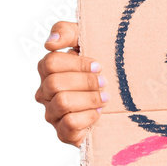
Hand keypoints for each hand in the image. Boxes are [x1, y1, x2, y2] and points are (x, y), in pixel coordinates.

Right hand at [35, 21, 107, 146]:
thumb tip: (50, 43)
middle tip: (104, 82)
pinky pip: (69, 125)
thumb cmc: (100, 67)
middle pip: (55, 83)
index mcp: (48, 70)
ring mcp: (53, 114)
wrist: (120, 98)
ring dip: (89, 98)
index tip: (98, 65)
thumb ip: (66, 32)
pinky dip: (88, 117)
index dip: (77, 63)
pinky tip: (99, 112)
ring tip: (105, 97)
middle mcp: (45, 92)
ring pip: (62, 103)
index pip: (50, 63)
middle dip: (85, 82)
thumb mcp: (86, 41)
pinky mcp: (64, 133)